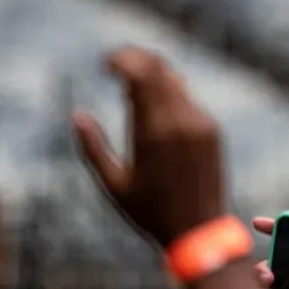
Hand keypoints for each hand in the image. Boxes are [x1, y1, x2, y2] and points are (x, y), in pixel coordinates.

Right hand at [71, 48, 224, 246]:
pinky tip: (152, 101)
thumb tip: (77, 115)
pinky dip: (168, 92)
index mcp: (153, 133)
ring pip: (176, 82)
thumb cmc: (150, 211)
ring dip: (152, 75)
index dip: (123, 61)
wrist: (200, 229)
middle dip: (136, 59)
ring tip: (128, 83)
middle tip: (114, 64)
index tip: (105, 64)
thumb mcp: (113, 184)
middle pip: (160, 70)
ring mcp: (201, 123)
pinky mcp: (212, 129)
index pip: (142, 77)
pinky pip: (188, 99)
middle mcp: (181, 122)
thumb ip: (93, 148)